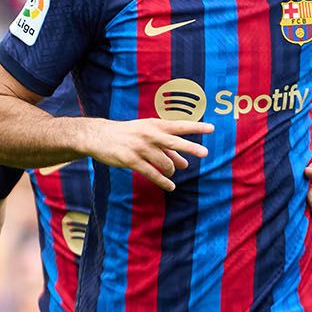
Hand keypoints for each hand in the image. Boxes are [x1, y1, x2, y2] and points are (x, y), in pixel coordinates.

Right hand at [86, 119, 213, 191]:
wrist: (100, 136)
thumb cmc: (128, 134)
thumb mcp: (147, 133)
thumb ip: (166, 147)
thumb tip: (184, 163)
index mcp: (155, 125)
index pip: (179, 125)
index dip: (195, 127)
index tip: (212, 128)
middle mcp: (149, 135)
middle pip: (175, 142)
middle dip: (191, 147)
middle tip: (205, 153)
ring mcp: (141, 148)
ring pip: (164, 163)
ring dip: (171, 170)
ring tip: (172, 173)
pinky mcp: (131, 160)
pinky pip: (152, 174)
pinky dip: (163, 181)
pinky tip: (170, 186)